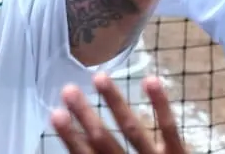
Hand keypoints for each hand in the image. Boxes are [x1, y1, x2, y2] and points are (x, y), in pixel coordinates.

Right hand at [50, 72, 185, 153]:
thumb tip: (81, 147)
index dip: (71, 137)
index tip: (55, 114)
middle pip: (105, 142)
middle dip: (85, 116)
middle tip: (68, 89)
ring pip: (133, 130)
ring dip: (114, 102)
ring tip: (99, 76)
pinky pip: (169, 129)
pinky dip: (160, 104)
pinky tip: (150, 79)